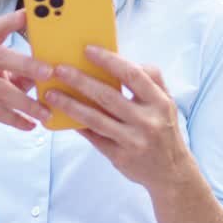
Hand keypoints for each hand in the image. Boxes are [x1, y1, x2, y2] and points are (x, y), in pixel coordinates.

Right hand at [0, 8, 52, 146]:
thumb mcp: (7, 80)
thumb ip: (25, 71)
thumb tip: (57, 66)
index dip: (13, 20)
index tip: (32, 13)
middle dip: (27, 64)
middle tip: (50, 72)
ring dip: (26, 102)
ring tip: (45, 112)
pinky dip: (15, 119)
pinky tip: (31, 125)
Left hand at [43, 45, 191, 191]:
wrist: (171, 172)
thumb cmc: (164, 129)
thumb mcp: (167, 102)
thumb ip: (150, 79)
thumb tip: (121, 60)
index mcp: (159, 102)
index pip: (132, 75)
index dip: (109, 61)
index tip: (88, 50)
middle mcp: (147, 121)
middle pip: (108, 96)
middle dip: (80, 81)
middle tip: (59, 69)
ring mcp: (132, 141)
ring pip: (95, 119)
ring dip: (70, 104)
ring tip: (51, 93)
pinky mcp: (119, 157)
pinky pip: (93, 137)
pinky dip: (76, 125)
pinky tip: (60, 116)